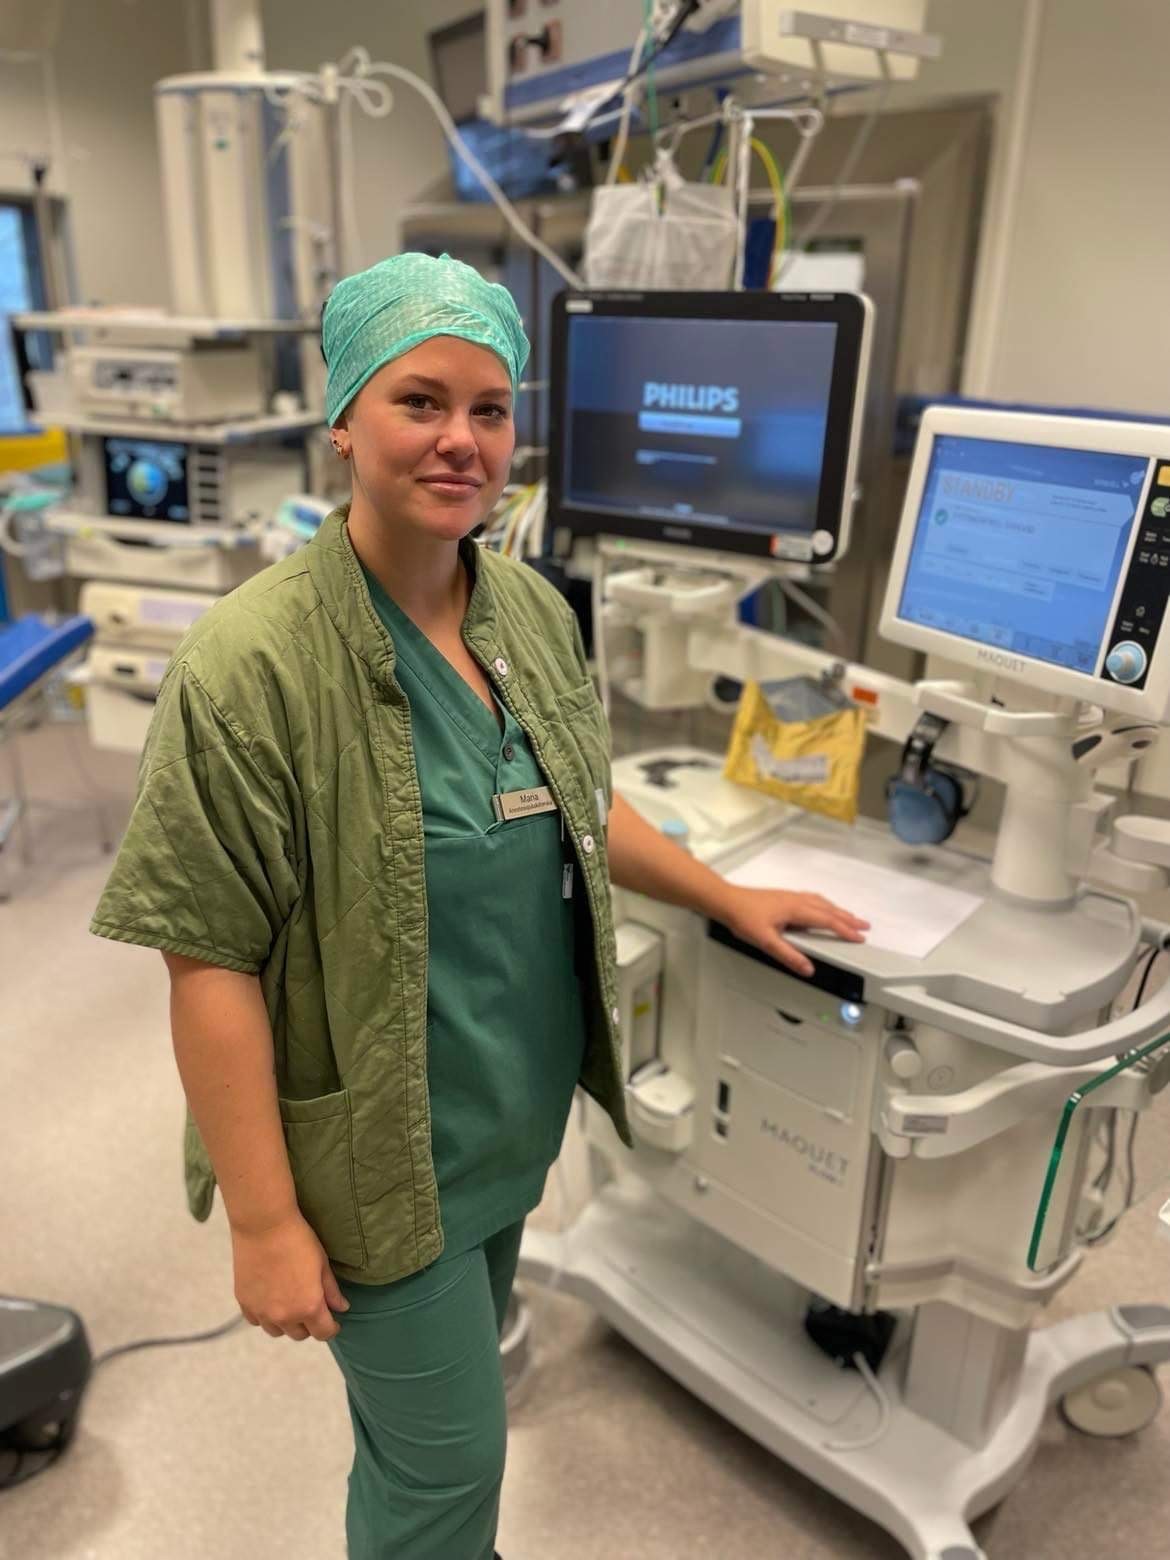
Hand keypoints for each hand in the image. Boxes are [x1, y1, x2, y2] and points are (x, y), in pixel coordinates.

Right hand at [231, 1212, 350, 1341]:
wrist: (264, 1225)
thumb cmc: (298, 1239)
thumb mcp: (322, 1263)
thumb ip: (331, 1290)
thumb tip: (341, 1308)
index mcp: (309, 1307)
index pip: (323, 1333)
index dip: (331, 1328)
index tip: (332, 1321)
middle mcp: (284, 1316)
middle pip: (300, 1334)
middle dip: (309, 1325)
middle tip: (311, 1307)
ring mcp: (262, 1311)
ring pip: (277, 1331)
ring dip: (286, 1323)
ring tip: (290, 1303)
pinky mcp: (244, 1302)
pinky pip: (256, 1320)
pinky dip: (265, 1315)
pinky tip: (270, 1299)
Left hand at [716, 886, 868, 977]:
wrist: (727, 901)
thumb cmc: (743, 917)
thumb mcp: (765, 941)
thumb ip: (788, 955)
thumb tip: (807, 967)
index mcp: (796, 909)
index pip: (827, 921)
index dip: (845, 930)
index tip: (859, 937)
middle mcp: (796, 900)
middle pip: (828, 910)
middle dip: (848, 919)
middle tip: (864, 926)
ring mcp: (790, 897)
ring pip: (821, 903)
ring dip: (837, 911)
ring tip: (849, 918)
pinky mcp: (784, 898)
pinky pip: (812, 900)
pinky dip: (824, 905)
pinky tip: (821, 908)